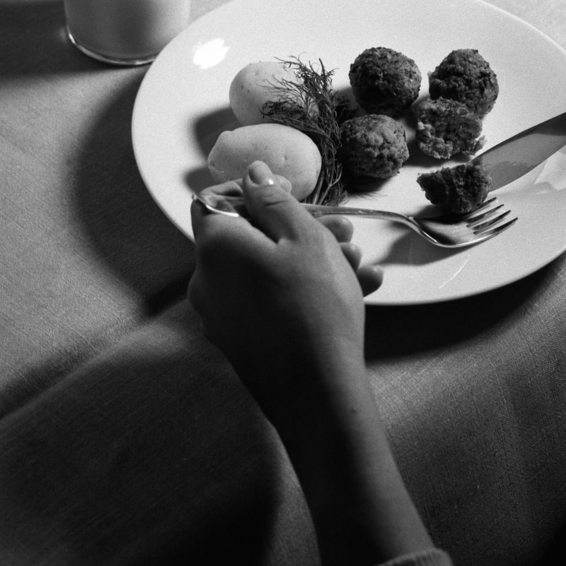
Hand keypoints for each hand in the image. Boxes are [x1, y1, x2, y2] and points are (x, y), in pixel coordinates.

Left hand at [188, 162, 381, 431]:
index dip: (250, 191)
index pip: (213, 201)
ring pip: (264, 271)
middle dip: (296, 228)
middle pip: (246, 238)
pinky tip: (355, 290)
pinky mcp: (239, 342)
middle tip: (343, 232)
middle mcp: (207, 281)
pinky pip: (268, 301)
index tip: (290, 195)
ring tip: (358, 263)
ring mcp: (221, 316)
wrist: (318, 391)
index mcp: (215, 248)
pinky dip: (303, 290)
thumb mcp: (304, 238)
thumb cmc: (313, 306)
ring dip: (309, 259)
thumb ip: (273, 200)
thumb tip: (251, 174)